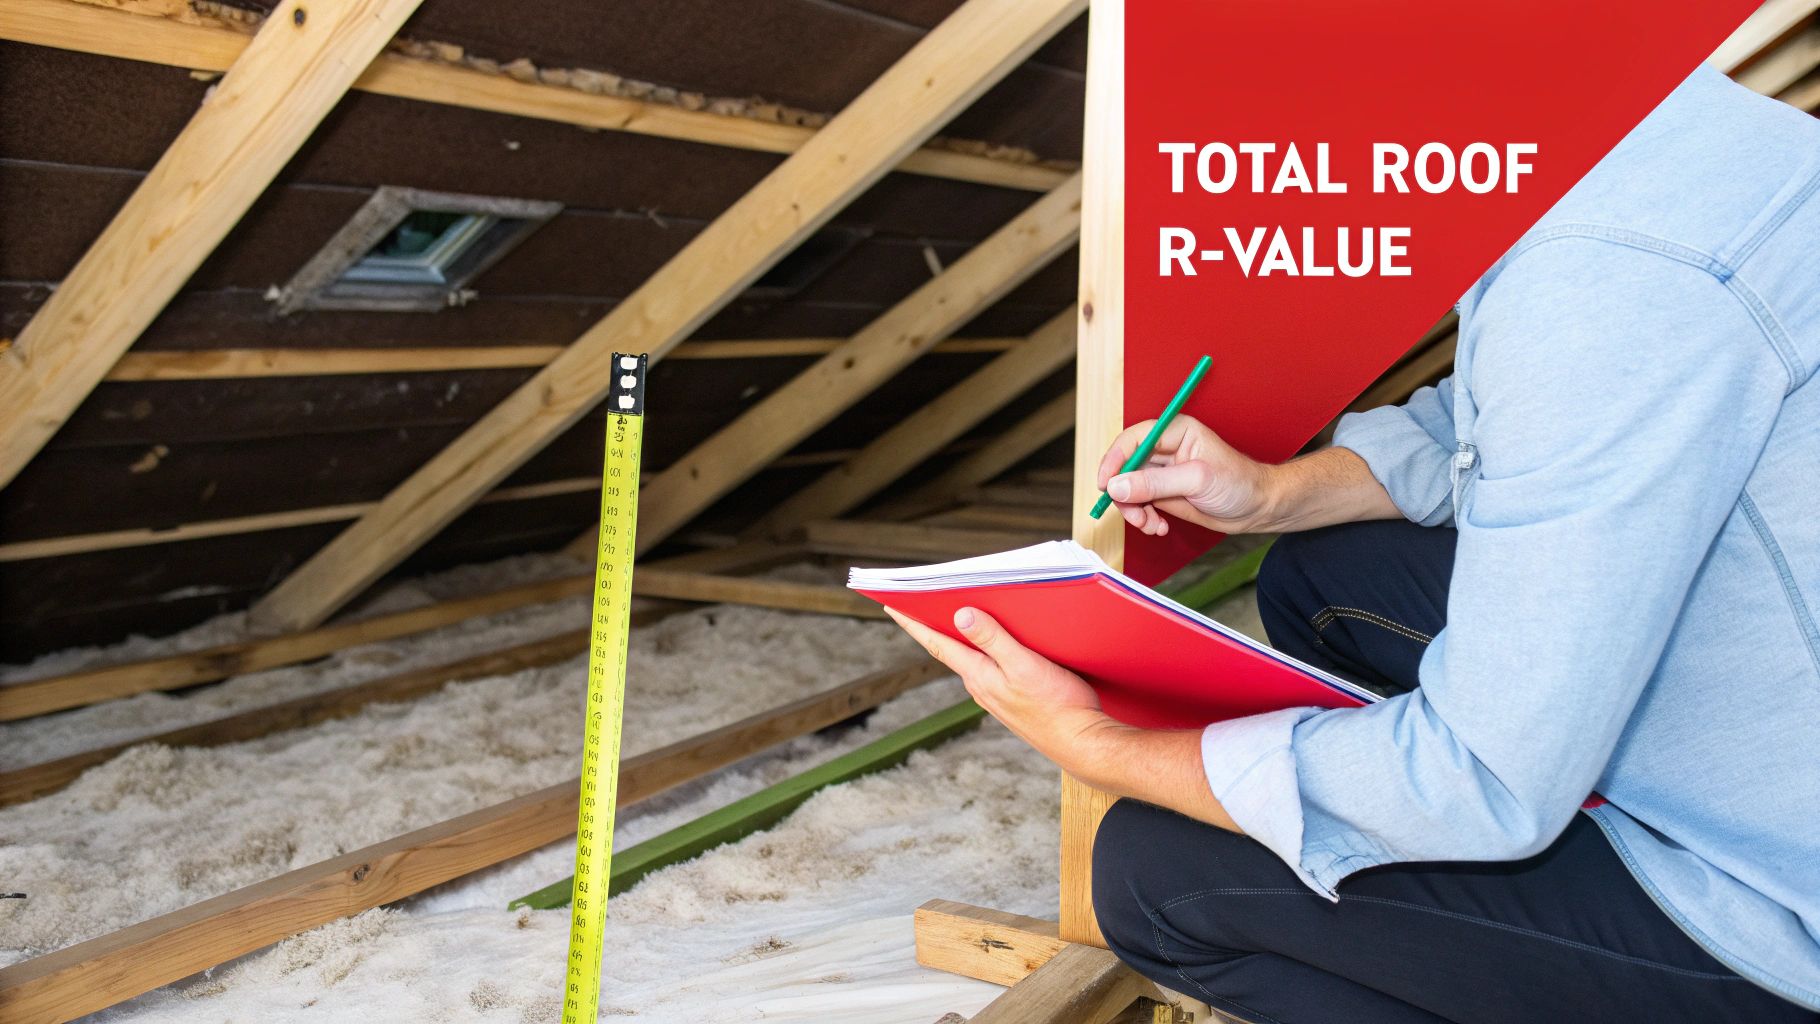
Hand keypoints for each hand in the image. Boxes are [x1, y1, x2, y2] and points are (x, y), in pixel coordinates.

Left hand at [884, 606, 1128, 779]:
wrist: (1081, 743)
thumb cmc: (1057, 706)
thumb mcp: (1024, 665)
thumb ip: (993, 639)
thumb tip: (960, 615)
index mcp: (979, 675)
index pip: (937, 644)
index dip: (913, 623)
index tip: (891, 606)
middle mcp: (980, 687)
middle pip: (950, 650)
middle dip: (933, 626)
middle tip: (917, 602)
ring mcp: (995, 696)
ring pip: (971, 660)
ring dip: (960, 639)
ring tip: (951, 616)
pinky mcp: (1013, 701)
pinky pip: (990, 670)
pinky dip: (983, 652)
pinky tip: (993, 645)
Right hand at [1097, 415, 1275, 535]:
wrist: (1257, 508)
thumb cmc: (1238, 484)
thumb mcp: (1196, 481)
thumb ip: (1155, 483)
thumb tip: (1117, 486)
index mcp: (1175, 432)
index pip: (1133, 439)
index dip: (1115, 459)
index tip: (1106, 483)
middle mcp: (1165, 450)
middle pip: (1126, 466)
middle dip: (1125, 493)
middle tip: (1134, 514)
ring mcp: (1162, 472)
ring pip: (1129, 488)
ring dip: (1134, 510)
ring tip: (1150, 525)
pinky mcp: (1163, 492)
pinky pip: (1139, 503)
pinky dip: (1143, 518)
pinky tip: (1159, 527)